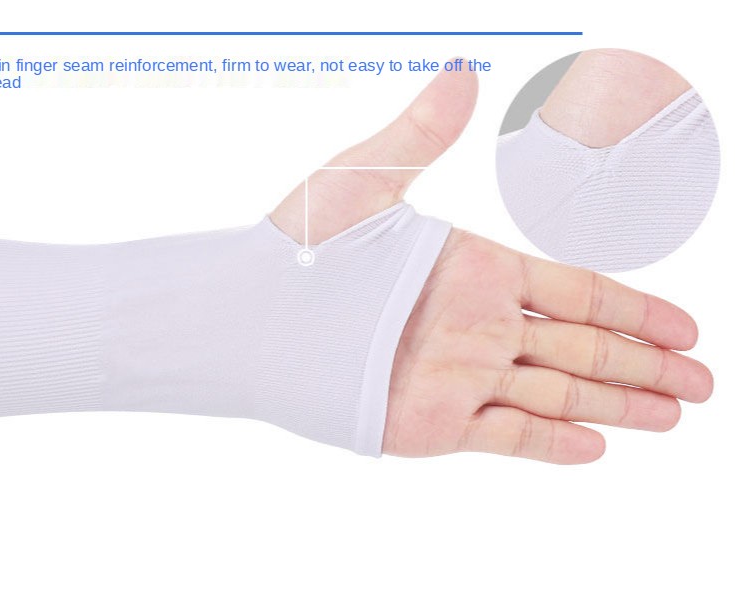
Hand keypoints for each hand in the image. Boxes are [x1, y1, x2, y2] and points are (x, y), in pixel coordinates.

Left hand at [270, 62, 712, 463]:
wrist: (250, 318)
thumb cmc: (302, 246)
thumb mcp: (366, 179)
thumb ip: (422, 132)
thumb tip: (462, 71)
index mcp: (476, 271)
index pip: (574, 292)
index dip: (633, 308)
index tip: (683, 324)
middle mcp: (479, 327)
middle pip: (582, 347)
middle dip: (645, 363)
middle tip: (703, 380)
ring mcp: (461, 377)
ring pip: (557, 395)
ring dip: (619, 405)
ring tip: (674, 413)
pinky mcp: (434, 424)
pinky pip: (507, 436)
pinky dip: (552, 443)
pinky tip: (599, 445)